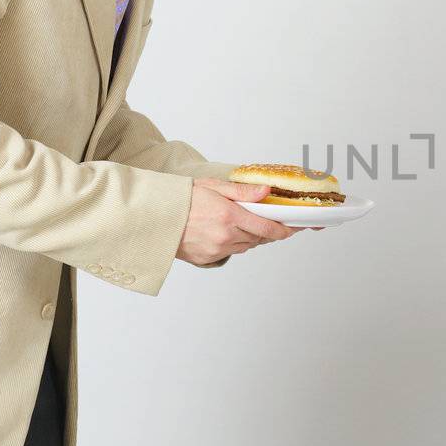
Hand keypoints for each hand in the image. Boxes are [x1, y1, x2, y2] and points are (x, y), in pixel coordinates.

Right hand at [177, 178, 298, 264]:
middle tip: (261, 220)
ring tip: (236, 223)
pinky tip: (221, 232)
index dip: (283, 230)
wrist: (154, 216)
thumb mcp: (213, 187)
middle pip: (257, 238)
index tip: (291, 229)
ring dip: (247, 237)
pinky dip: (231, 244)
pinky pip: (228, 252)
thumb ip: (243, 192)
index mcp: (229, 216)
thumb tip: (266, 193)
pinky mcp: (207, 259)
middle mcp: (225, 236)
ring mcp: (216, 250)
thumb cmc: (181, 198)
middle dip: (263, 230)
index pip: (267, 228)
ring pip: (244, 246)